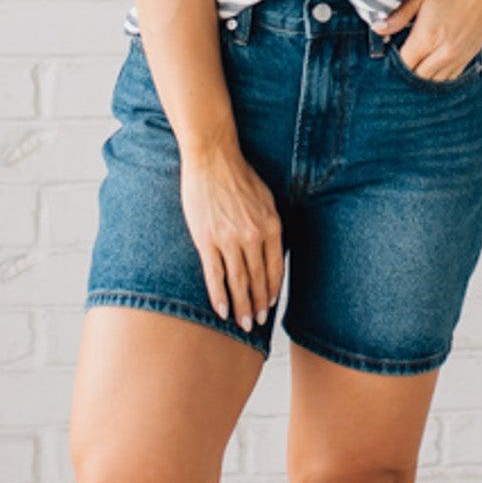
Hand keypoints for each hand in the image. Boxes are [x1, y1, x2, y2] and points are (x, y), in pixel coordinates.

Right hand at [180, 142, 284, 332]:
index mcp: (271, 226)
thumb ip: (270, 226)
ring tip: (243, 324)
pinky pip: (214, 274)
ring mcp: (229, 239)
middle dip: (258, 305)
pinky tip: (222, 311)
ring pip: (238, 282)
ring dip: (241, 306)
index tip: (269, 305)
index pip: (275, 268)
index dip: (272, 290)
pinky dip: (219, 295)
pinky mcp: (207, 240)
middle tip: (257, 323)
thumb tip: (271, 250)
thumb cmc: (239, 176)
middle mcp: (252, 236)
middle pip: (257, 279)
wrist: (212, 158)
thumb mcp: (266, 199)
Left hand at [372, 0, 481, 80]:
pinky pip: (450, 77)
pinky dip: (439, 76)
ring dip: (422, 77)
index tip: (387, 56)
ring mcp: (458, 56)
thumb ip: (399, 14)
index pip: (403, 64)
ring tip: (414, 66)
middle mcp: (443, 53)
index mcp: (427, 37)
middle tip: (398, 62)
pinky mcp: (469, 56)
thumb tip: (378, 29)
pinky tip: (432, 67)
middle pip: (417, 78)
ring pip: (434, 82)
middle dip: (405, 73)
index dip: (392, 63)